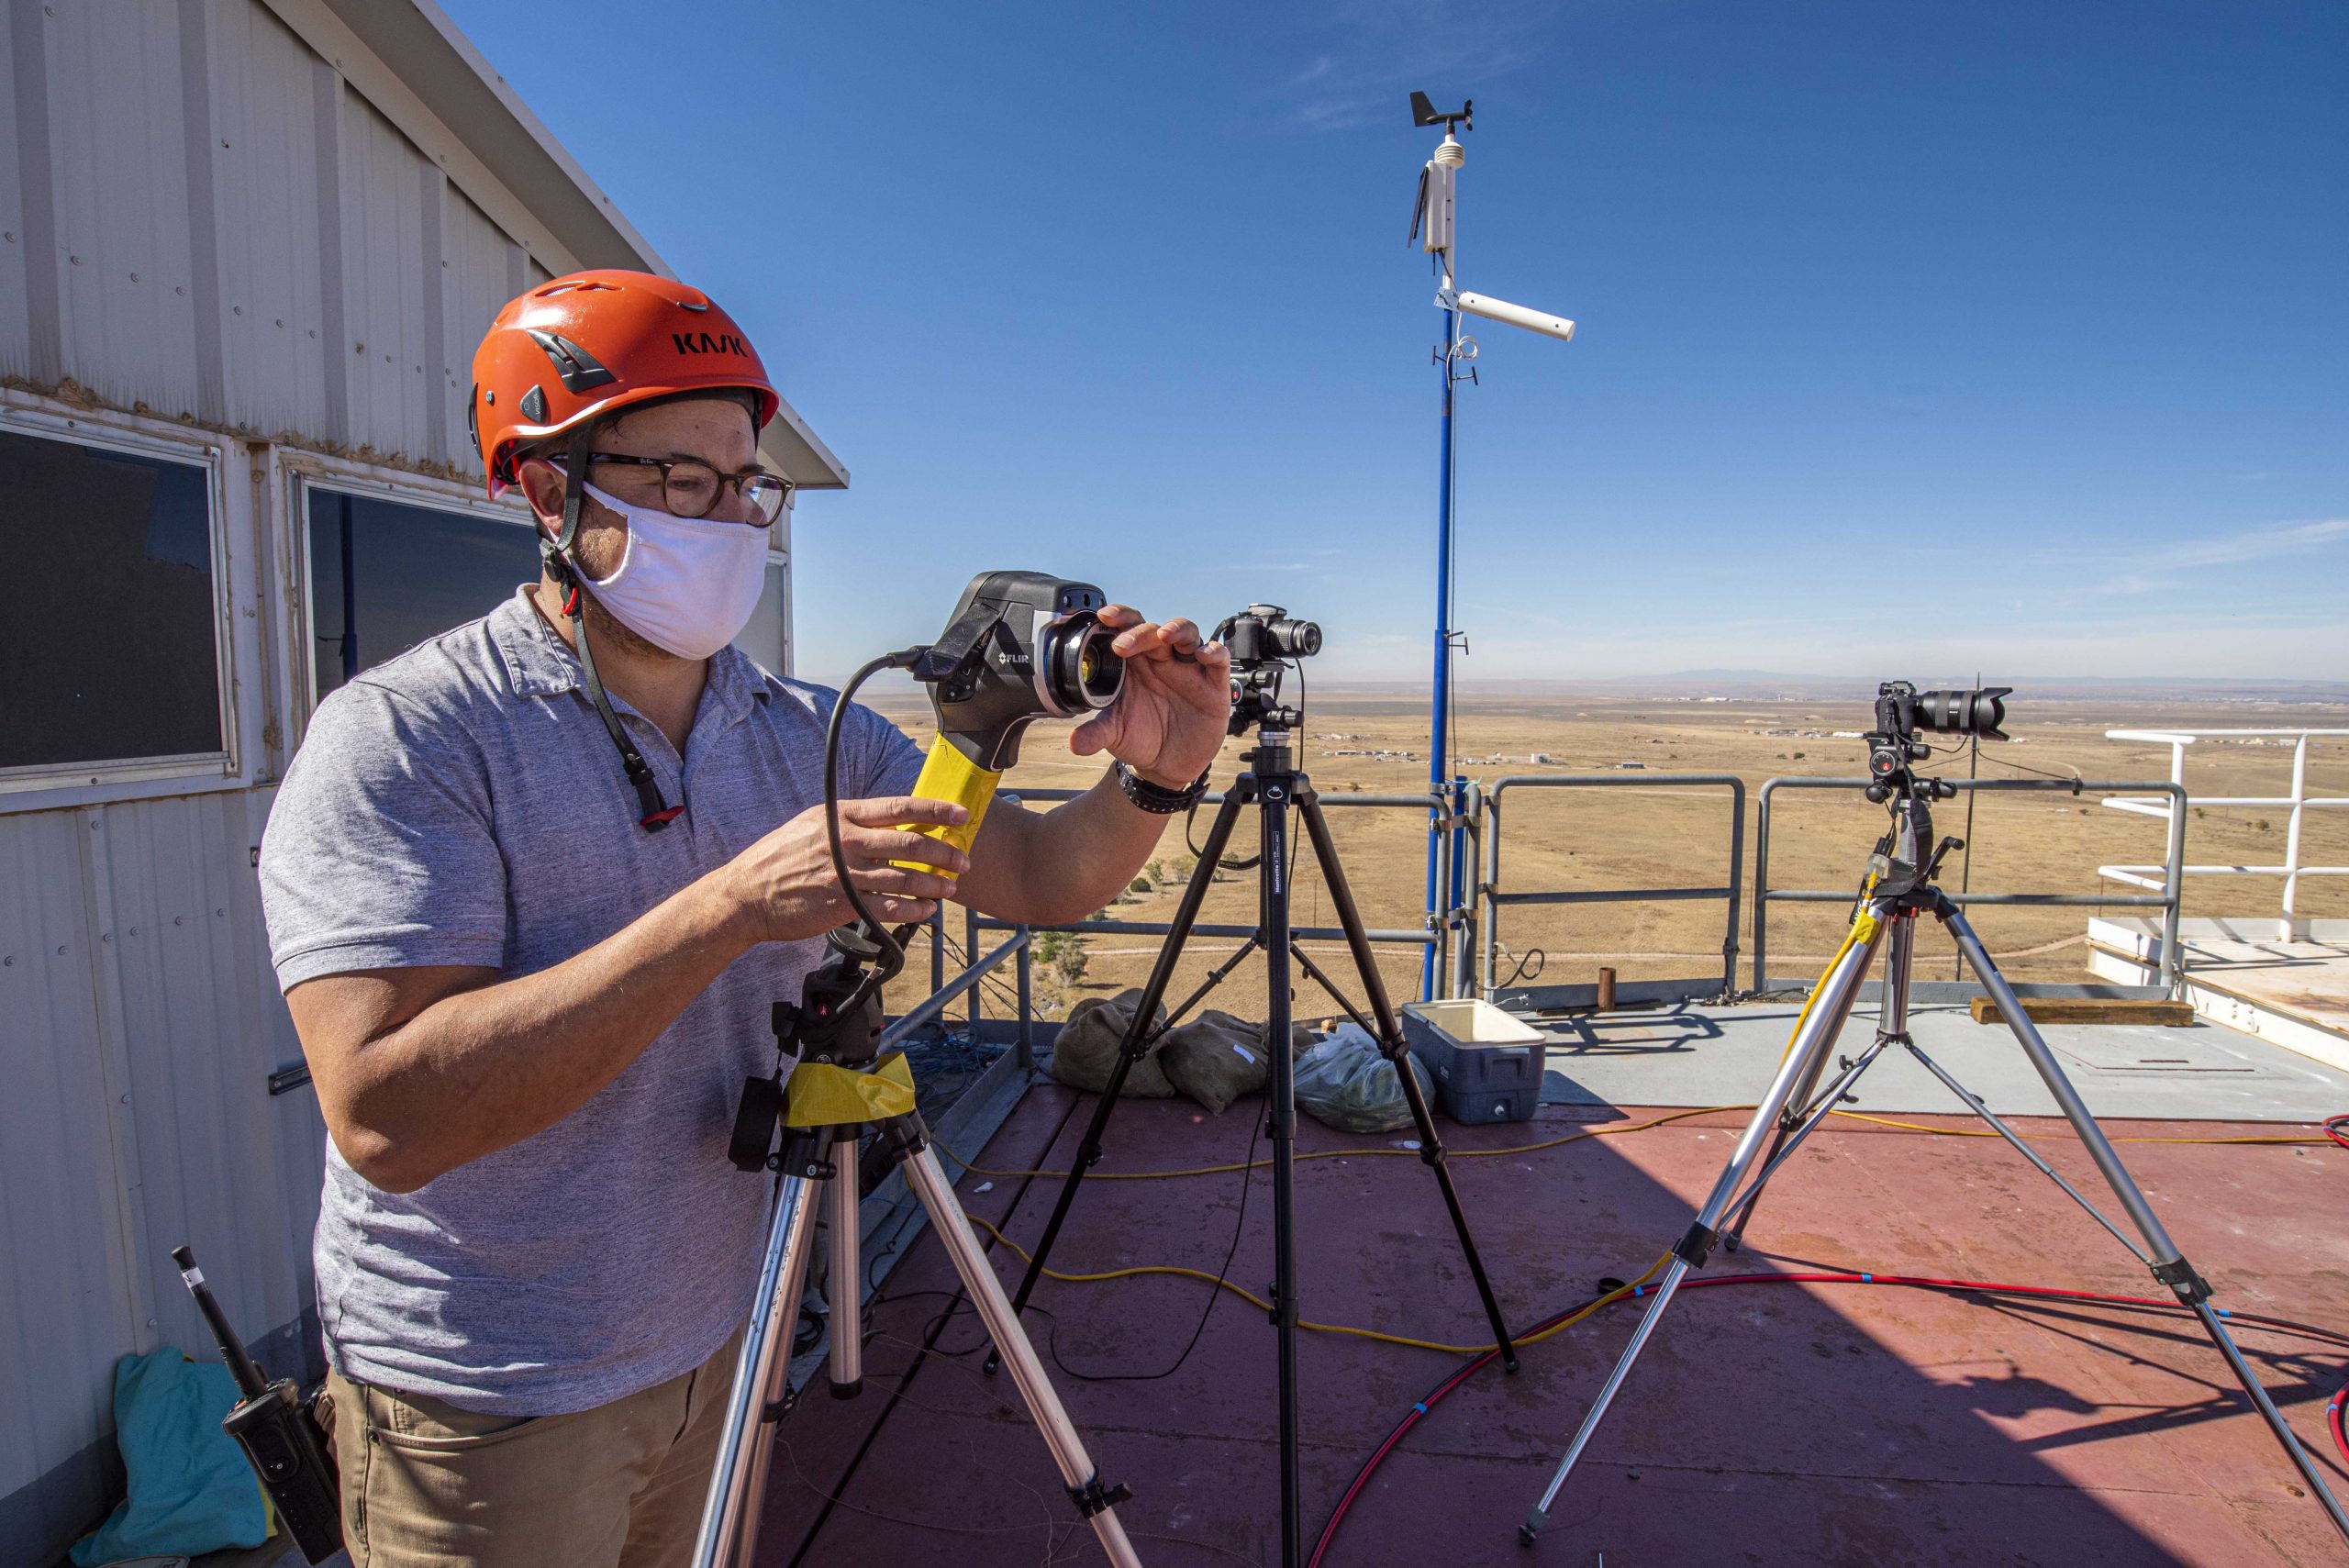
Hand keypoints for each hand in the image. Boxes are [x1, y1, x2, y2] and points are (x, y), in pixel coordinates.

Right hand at [718, 796, 970, 942]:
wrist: (746, 895)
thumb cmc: (779, 857)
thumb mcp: (812, 823)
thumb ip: (848, 820)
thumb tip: (888, 819)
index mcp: (841, 815)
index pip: (899, 807)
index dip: (935, 810)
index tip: (961, 814)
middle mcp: (846, 841)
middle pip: (910, 843)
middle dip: (944, 852)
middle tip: (962, 860)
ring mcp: (845, 874)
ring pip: (905, 878)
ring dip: (934, 883)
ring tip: (950, 887)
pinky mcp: (843, 905)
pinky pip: (889, 907)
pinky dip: (913, 909)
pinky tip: (926, 910)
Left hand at [1069, 607, 1232, 787]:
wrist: (1168, 765)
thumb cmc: (1140, 738)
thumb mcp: (1115, 735)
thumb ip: (1095, 734)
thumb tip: (1073, 743)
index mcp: (1134, 664)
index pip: (1126, 629)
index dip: (1117, 618)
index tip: (1102, 616)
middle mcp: (1161, 660)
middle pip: (1152, 630)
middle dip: (1138, 631)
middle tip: (1122, 645)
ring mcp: (1188, 669)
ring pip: (1187, 634)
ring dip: (1178, 630)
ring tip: (1166, 636)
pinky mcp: (1212, 684)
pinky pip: (1218, 660)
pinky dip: (1214, 652)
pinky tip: (1204, 654)